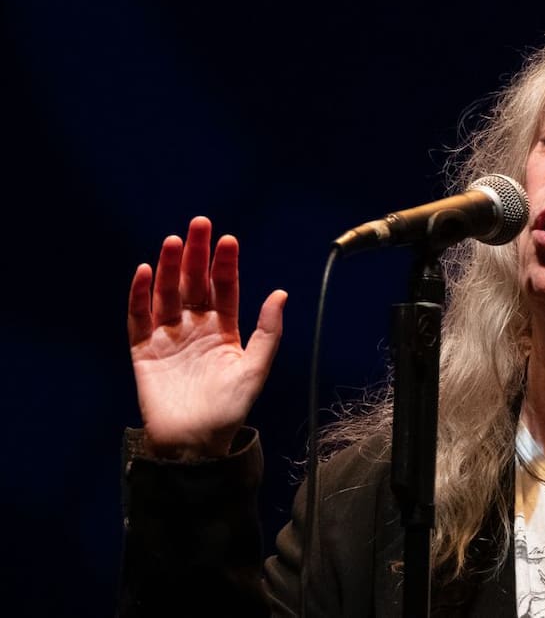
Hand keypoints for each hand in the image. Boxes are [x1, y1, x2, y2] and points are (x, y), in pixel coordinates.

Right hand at [127, 216, 286, 458]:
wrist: (195, 444)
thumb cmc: (229, 410)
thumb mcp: (255, 368)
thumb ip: (268, 331)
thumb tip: (280, 293)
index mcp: (224, 331)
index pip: (224, 289)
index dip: (225, 265)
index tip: (228, 240)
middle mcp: (196, 328)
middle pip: (194, 284)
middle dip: (197, 255)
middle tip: (199, 224)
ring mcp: (169, 338)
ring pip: (167, 294)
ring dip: (170, 268)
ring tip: (174, 242)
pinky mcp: (144, 351)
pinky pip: (139, 318)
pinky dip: (140, 296)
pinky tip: (144, 272)